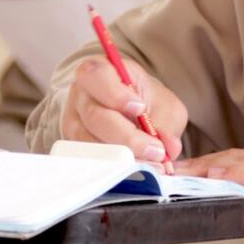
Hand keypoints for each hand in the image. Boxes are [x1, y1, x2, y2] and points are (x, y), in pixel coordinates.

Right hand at [62, 56, 186, 164]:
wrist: (130, 114)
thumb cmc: (145, 102)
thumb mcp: (163, 105)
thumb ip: (167, 123)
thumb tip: (169, 147)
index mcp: (100, 71)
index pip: (97, 77)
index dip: (116, 95)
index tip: (140, 109)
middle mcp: (80, 95)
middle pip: (95, 116)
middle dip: (128, 138)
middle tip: (157, 151)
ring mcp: (73, 122)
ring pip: (89, 142)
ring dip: (122, 158)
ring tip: (151, 165)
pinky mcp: (74, 146)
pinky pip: (89, 159)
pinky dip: (114, 168)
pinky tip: (135, 172)